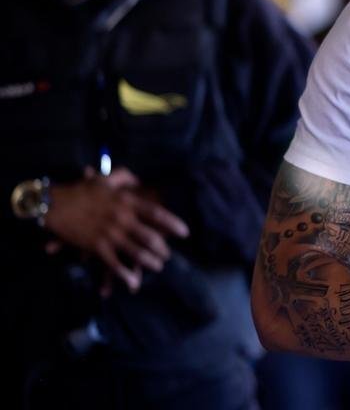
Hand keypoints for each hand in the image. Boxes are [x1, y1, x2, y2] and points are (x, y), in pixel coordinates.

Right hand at [43, 167, 189, 291]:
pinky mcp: (96, 247)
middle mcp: (123, 219)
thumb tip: (136, 179)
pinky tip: (133, 282)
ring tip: (158, 266)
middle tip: (168, 254)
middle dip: (162, 247)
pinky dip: (125, 274)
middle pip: (150, 236)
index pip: (157, 214)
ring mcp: (110, 234)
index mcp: (127, 202)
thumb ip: (124, 178)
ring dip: (150, 261)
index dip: (173, 224)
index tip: (184, 233)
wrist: (54, 204)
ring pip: (136, 252)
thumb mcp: (106, 180)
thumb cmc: (80, 190)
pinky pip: (114, 264)